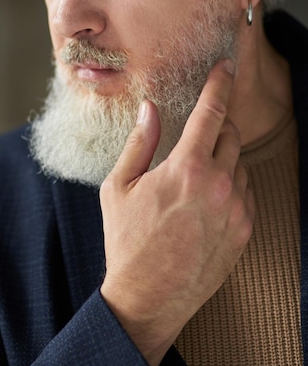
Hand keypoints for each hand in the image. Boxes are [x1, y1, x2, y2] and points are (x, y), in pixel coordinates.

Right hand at [100, 59, 254, 365]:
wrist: (149, 297)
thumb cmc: (128, 241)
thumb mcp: (119, 187)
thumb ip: (139, 142)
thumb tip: (150, 109)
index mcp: (187, 167)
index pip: (212, 112)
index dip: (220, 84)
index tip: (226, 67)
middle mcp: (219, 184)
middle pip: (231, 135)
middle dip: (217, 127)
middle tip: (197, 138)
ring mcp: (236, 209)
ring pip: (240, 165)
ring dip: (223, 160)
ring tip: (194, 181)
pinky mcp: (245, 230)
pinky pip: (246, 193)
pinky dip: (231, 187)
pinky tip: (206, 202)